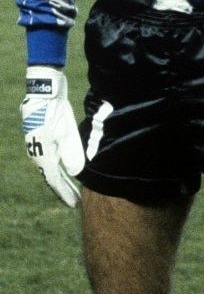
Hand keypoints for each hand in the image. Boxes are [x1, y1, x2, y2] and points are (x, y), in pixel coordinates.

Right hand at [21, 67, 84, 206]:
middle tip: (76, 202)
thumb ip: (72, 151)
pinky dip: (60, 166)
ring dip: (61, 179)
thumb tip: (76, 173)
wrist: (44, 90)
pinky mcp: (42, 137)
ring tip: (72, 189)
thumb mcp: (66, 130)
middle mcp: (37, 153)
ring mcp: (38, 145)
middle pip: (51, 176)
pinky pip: (51, 157)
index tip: (75, 204)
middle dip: (64, 189)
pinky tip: (67, 168)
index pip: (54, 179)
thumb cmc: (55, 110)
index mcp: (42, 154)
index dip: (65, 192)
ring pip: (50, 167)